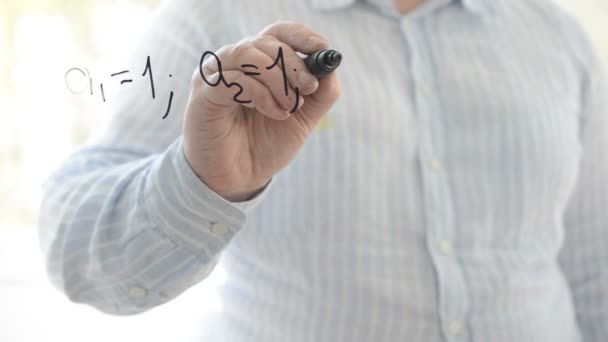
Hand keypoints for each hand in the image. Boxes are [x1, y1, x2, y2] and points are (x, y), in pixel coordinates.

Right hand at [182, 21, 341, 201]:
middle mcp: (234, 63)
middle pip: (266, 43)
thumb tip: (331, 63)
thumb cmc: (265, 143)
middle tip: (308, 88)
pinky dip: (260, 94)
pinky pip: (233, 79)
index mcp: (258, 63)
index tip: (322, 49)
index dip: (301, 36)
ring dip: (278, 80)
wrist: (240, 177)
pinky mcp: (204, 93)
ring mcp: (216, 75)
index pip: (277, 33)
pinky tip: (275, 113)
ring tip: (290, 107)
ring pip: (249, 55)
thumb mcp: (303, 118)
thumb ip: (321, 92)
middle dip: (294, 65)